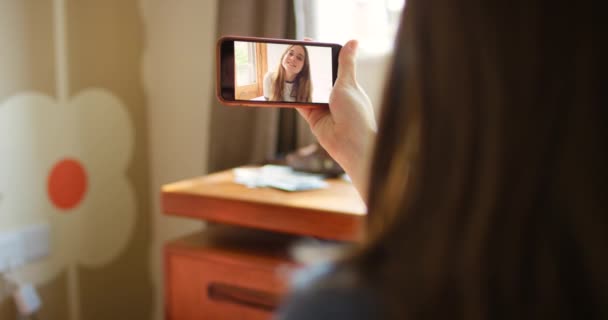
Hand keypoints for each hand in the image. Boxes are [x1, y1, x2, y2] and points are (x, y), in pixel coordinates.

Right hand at [297, 40, 376, 199]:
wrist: (352, 145)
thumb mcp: (349, 84)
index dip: (319, 54)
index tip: (306, 42)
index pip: (332, 64)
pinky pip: (300, 105)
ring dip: (296, 82)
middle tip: (290, 55)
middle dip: (305, 67)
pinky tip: (281, 88)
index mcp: (348, 85)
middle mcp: (336, 96)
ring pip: (307, 90)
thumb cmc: (356, 114)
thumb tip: (353, 41)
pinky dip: (291, 98)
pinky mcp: (314, 119)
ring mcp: (324, 107)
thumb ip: (345, 64)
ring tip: (282, 68)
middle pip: (317, 77)